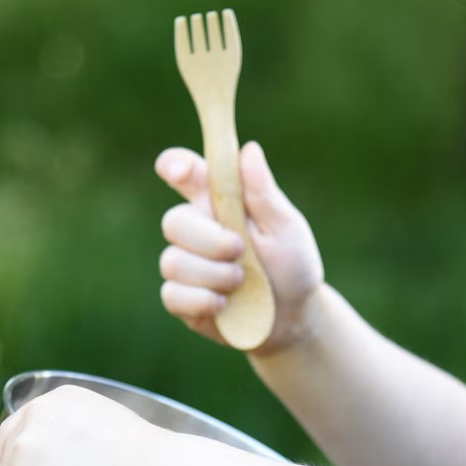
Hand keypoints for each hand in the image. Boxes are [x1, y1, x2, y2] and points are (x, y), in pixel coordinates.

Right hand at [155, 141, 325, 354]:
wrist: (294, 317)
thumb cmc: (291, 264)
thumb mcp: (286, 227)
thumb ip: (263, 193)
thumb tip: (249, 149)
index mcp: (219, 202)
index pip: (185, 174)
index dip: (175, 166)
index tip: (177, 170)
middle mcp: (196, 230)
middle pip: (173, 221)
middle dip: (207, 239)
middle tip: (239, 250)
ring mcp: (185, 265)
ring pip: (172, 262)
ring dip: (213, 274)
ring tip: (242, 282)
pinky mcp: (181, 299)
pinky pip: (172, 294)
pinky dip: (203, 300)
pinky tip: (226, 304)